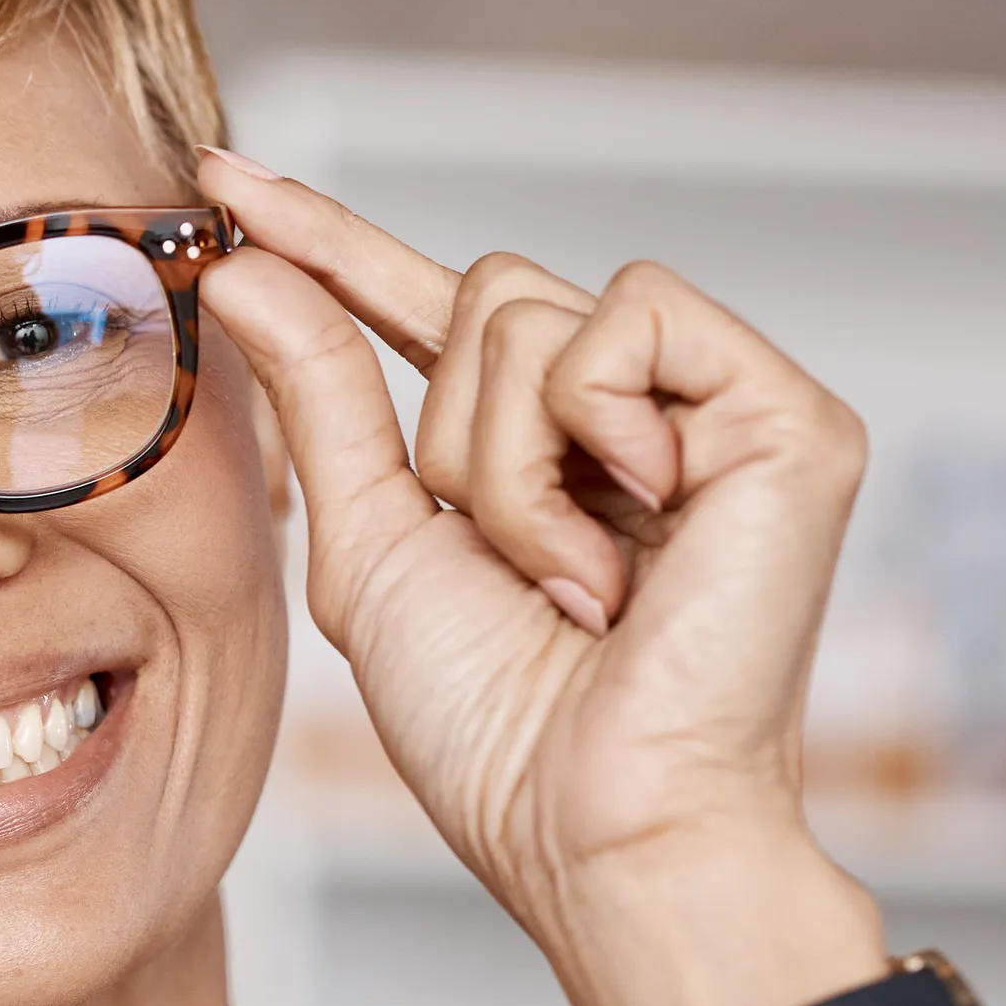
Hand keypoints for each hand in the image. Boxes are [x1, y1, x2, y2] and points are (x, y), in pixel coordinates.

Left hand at [198, 152, 885, 1005]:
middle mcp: (636, 409)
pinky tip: (629, 545)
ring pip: (528, 310)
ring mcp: (716, 404)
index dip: (326, 240)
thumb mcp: (370, 541)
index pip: (418, 305)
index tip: (220, 185)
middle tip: (510, 568)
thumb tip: (247, 263)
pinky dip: (584, 435)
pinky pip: (623, 321)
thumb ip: (319, 394)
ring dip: (503, 462)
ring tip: (569, 578)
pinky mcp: (785, 413)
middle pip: (480, 294)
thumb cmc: (493, 724)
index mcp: (540, 443)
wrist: (591, 820)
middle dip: (447, 435)